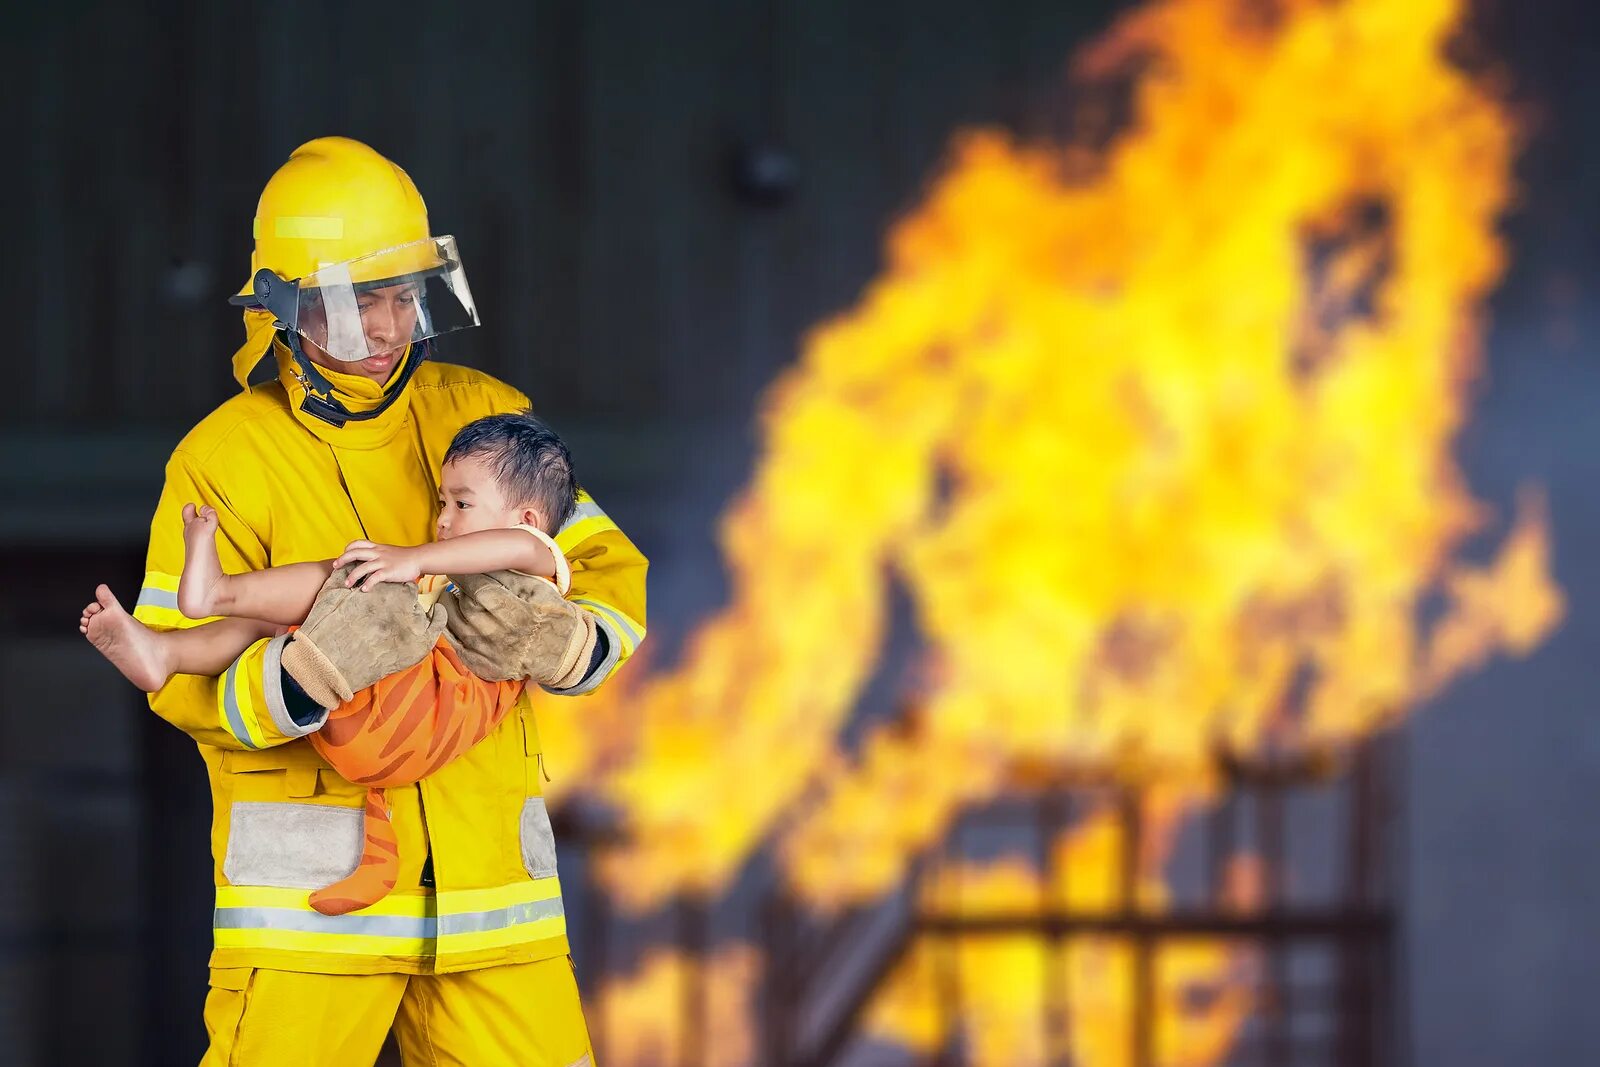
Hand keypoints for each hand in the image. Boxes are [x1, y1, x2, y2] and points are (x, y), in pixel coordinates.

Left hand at [333, 541, 425, 590]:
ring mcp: (383, 562)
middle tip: (336, 567)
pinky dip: (368, 583)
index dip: (347, 548)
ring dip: (352, 576)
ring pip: (362, 567)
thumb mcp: (388, 551)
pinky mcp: (389, 571)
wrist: (419, 558)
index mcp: (377, 547)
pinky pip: (375, 577)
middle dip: (342, 560)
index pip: (357, 543)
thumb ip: (378, 554)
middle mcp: (377, 553)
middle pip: (354, 553)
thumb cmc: (405, 557)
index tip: (343, 556)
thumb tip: (368, 562)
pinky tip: (364, 589)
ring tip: (347, 584)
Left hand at [444, 571, 596, 687]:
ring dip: (450, 606)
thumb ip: (512, 577)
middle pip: (465, 605)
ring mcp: (488, 653)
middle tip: (458, 580)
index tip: (460, 567)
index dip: (465, 575)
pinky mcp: (482, 665)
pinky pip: (455, 644)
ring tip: (454, 596)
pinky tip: (454, 617)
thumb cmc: (552, 616)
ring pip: (456, 623)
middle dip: (457, 589)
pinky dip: (450, 628)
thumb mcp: (541, 590)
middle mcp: (498, 635)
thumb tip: (486, 561)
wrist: (563, 654)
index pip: (479, 588)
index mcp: (515, 613)